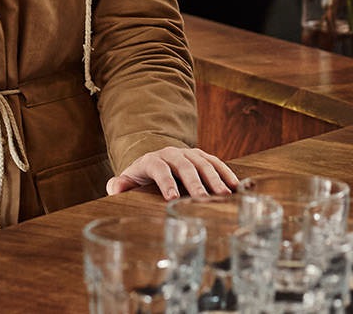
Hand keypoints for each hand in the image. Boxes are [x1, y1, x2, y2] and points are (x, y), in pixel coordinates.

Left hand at [106, 145, 238, 199]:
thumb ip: (119, 184)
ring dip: (215, 179)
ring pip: (203, 163)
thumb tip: (115, 188)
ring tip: (225, 195)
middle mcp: (172, 153)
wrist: (154, 161)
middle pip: (185, 166)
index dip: (166, 183)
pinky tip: (236, 185)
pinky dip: (226, 173)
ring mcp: (188, 153)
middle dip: (195, 183)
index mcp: (152, 160)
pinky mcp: (201, 156)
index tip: (172, 199)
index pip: (160, 169)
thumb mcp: (127, 179)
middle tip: (204, 200)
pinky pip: (215, 162)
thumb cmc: (140, 177)